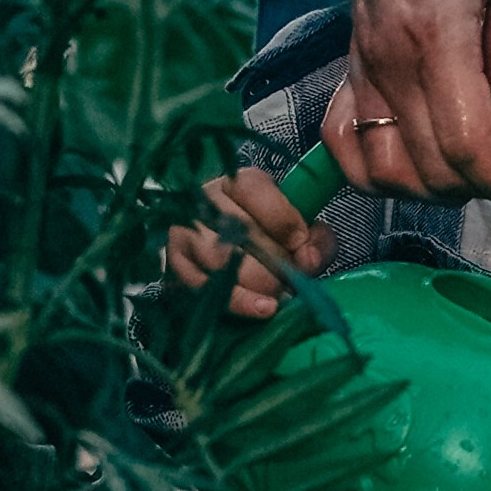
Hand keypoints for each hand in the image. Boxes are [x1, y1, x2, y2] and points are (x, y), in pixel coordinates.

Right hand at [164, 168, 332, 321]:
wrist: (220, 247)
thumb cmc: (266, 235)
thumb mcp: (296, 225)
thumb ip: (314, 238)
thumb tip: (308, 259)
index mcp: (237, 183)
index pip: (255, 192)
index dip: (284, 221)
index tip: (302, 244)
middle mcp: (205, 202)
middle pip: (240, 233)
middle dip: (276, 262)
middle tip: (293, 278)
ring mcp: (184, 233)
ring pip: (222, 262)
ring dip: (261, 283)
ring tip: (280, 293)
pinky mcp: (176, 265)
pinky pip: (204, 288)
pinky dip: (239, 302)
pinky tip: (264, 308)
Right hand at [309, 0, 490, 204]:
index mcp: (436, 30)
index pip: (465, 145)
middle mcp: (389, 59)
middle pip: (427, 172)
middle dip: (482, 185)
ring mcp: (362, 64)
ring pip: (383, 172)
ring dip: (433, 185)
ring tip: (476, 160)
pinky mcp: (350, 62)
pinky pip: (348, 144)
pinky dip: (379, 169)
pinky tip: (420, 153)